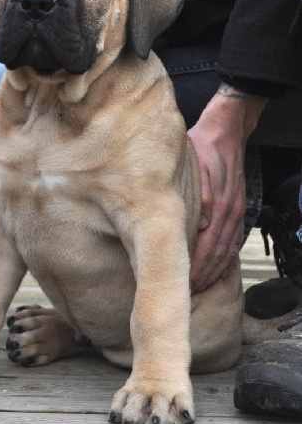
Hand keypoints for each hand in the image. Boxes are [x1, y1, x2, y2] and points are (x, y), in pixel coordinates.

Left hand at [188, 83, 266, 292]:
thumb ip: (201, 197)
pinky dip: (227, 256)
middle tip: (190, 292)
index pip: (208, 246)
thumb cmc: (204, 148)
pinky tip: (219, 265)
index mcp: (220, 206)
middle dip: (205, 274)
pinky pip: (234, 238)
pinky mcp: (237, 206)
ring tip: (203, 284)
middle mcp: (230, 212)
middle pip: (219, 253)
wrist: (227, 131)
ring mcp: (236, 210)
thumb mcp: (196, 168)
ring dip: (216, 269)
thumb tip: (201, 226)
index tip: (186, 283)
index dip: (198, 267)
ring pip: (228, 248)